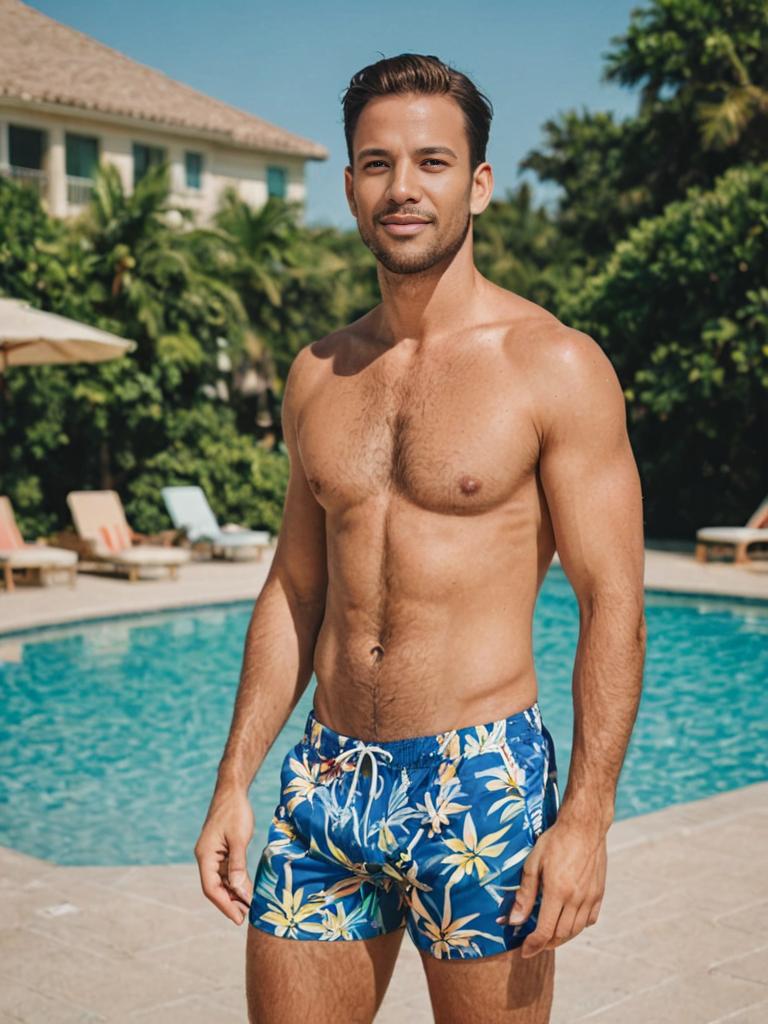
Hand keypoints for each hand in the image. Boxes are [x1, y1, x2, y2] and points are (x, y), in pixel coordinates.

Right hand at [194, 786, 254, 924]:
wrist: (232, 791)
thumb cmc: (235, 811)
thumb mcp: (239, 838)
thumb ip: (238, 864)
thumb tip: (238, 889)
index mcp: (205, 855)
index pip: (211, 888)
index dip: (224, 905)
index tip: (238, 918)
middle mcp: (206, 857)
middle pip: (215, 887)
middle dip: (230, 903)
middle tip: (246, 917)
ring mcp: (213, 854)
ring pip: (222, 881)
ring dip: (234, 894)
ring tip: (248, 907)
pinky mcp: (222, 850)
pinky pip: (227, 871)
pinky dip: (236, 882)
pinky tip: (247, 890)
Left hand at [500, 818, 606, 956]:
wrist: (584, 826)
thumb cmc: (555, 840)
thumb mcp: (533, 863)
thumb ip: (525, 894)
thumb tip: (514, 920)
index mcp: (558, 891)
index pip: (546, 930)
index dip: (534, 944)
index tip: (525, 951)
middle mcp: (576, 898)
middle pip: (561, 934)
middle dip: (546, 944)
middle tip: (535, 944)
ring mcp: (590, 897)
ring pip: (576, 930)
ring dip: (562, 938)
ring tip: (549, 936)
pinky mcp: (599, 893)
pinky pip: (590, 919)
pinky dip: (578, 926)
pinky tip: (569, 921)